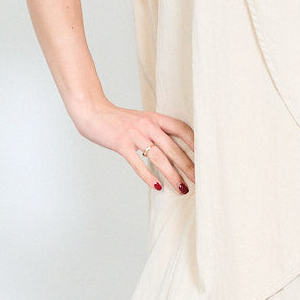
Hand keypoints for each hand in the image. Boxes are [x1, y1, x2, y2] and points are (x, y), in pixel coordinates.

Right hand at [72, 100, 195, 192]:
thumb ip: (156, 130)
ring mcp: (135, 134)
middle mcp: (148, 125)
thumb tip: (173, 148)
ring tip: (182, 188)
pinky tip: (157, 187)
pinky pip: (138, 163)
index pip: (182, 129)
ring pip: (159, 158)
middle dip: (188, 166)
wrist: (93, 111)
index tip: (206, 157)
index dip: (195, 143)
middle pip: (174, 148)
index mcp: (156, 118)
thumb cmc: (118, 119)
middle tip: (200, 180)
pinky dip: (148, 176)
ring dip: (172, 175)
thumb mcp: (141, 120)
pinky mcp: (121, 144)